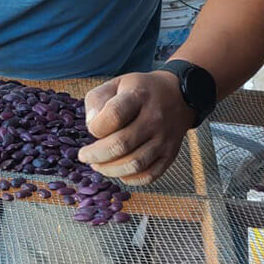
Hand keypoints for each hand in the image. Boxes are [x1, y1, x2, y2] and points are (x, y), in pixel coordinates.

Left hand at [78, 71, 195, 184]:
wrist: (178, 96)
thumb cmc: (138, 91)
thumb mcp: (114, 84)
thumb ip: (96, 101)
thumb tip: (91, 125)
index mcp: (138, 96)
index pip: (114, 115)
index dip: (96, 127)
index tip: (92, 129)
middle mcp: (154, 118)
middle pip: (121, 144)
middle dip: (96, 154)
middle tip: (85, 156)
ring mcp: (164, 138)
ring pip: (134, 164)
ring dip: (109, 169)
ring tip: (98, 165)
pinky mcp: (170, 154)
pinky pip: (149, 175)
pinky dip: (130, 179)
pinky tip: (119, 171)